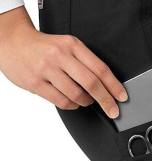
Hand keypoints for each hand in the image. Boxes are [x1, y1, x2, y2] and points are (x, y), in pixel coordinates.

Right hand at [0, 7, 126, 117]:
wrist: (13, 43)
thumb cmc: (44, 48)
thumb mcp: (67, 47)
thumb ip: (85, 63)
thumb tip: (107, 87)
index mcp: (72, 45)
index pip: (100, 68)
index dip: (114, 85)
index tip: (122, 97)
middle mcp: (60, 56)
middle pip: (91, 83)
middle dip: (106, 100)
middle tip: (113, 110)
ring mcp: (47, 69)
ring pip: (77, 95)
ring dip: (86, 102)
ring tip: (86, 100)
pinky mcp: (36, 83)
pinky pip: (62, 101)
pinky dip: (72, 105)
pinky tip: (73, 101)